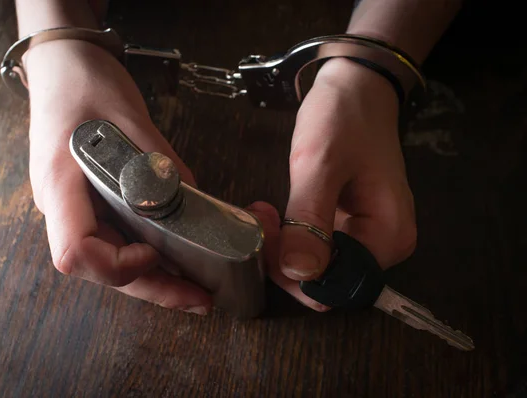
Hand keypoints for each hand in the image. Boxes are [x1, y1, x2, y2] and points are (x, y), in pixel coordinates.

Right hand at [25, 39, 211, 314]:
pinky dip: (146, 253)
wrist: (63, 64)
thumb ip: (162, 167)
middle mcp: (61, 205)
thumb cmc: (88, 84)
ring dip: (152, 277)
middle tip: (199, 299)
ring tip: (195, 286)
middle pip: (99, 268)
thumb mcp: (132, 120)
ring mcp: (73, 206)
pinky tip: (176, 256)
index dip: (117, 265)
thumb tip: (195, 205)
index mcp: (59, 185)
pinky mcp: (88, 201)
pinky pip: (115, 237)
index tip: (154, 252)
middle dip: (151, 287)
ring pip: (109, 258)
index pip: (75, 253)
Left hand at [269, 58, 416, 310]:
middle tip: (260, 218)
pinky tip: (275, 213)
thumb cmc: (343, 118)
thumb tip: (299, 274)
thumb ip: (310, 219)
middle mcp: (384, 247)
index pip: (335, 287)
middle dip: (284, 259)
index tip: (267, 236)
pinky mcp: (352, 226)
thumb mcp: (320, 163)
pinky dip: (292, 236)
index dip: (294, 275)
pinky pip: (317, 248)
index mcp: (387, 238)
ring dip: (283, 247)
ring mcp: (369, 237)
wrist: (357, 88)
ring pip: (316, 266)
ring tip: (263, 211)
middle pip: (324, 281)